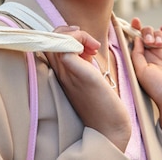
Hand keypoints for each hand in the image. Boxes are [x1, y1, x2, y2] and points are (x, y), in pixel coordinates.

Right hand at [45, 26, 130, 151]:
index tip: (86, 45)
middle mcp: (60, 72)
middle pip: (51, 37)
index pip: (51, 43)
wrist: (109, 129)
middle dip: (71, 31)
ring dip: (77, 34)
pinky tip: (93, 51)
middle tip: (90, 44)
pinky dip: (79, 39)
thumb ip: (82, 63)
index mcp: (61, 73)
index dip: (66, 36)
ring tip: (93, 47)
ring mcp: (66, 72)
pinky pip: (66, 45)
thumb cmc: (102, 106)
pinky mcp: (78, 73)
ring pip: (57, 37)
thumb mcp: (87, 78)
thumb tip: (86, 48)